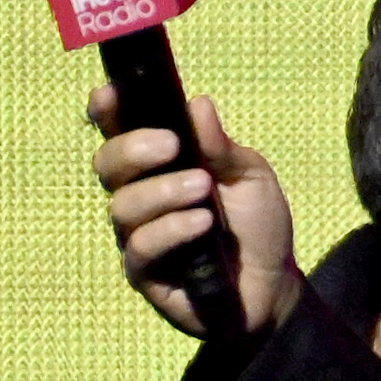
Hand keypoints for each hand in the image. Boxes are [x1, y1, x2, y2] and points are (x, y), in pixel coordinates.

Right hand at [89, 81, 301, 333]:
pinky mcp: (143, 274)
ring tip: (202, 188)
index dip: (106, 111)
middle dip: (132, 149)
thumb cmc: (256, 225)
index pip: (117, 132)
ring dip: (162, 191)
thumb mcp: (250, 177)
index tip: (110, 94)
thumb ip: (221, 146)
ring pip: (122, 205)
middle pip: (106, 164)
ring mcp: (136, 235)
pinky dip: (171, 229)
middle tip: (172, 145)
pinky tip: (203, 223)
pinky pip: (140, 246)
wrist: (274, 286)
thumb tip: (199, 104)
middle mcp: (138, 196)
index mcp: (157, 165)